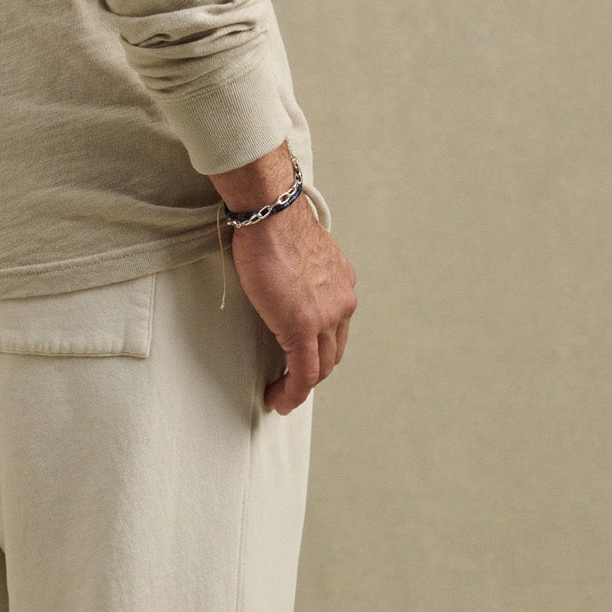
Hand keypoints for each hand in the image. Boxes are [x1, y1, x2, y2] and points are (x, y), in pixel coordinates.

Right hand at [229, 194, 356, 413]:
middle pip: (332, 352)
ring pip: (320, 367)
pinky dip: (292, 392)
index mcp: (342, 284)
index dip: (320, 349)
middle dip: (312, 370)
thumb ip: (303, 276)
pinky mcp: (302, 328)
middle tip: (289, 381)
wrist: (270, 212)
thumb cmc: (275, 222)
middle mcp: (342, 302)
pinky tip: (279, 398)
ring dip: (301, 386)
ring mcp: (326, 317)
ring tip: (281, 394)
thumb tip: (287, 288)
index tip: (302, 358)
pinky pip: (303, 374)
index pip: (336, 328)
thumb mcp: (301, 253)